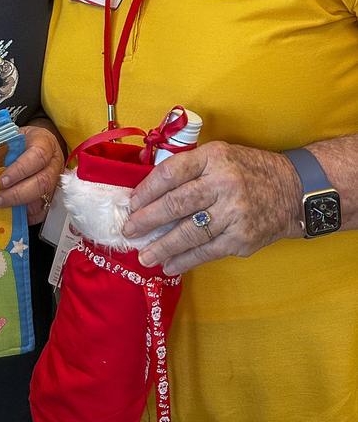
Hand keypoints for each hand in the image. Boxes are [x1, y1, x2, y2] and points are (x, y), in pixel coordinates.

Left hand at [0, 125, 64, 223]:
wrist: (39, 144)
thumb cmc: (22, 141)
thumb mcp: (13, 135)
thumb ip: (1, 145)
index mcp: (45, 144)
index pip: (37, 157)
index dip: (20, 170)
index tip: (2, 180)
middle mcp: (53, 165)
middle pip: (42, 182)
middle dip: (17, 194)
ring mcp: (54, 183)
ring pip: (43, 199)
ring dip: (20, 207)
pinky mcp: (51, 197)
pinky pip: (42, 212)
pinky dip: (26, 216)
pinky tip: (9, 215)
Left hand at [122, 141, 301, 274]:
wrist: (292, 190)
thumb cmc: (246, 171)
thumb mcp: (219, 156)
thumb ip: (189, 169)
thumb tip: (149, 194)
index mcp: (213, 158)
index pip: (172, 173)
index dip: (147, 190)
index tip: (132, 204)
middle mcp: (223, 183)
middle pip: (177, 204)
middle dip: (148, 220)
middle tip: (129, 231)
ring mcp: (234, 213)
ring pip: (190, 232)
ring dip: (163, 246)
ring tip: (144, 256)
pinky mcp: (241, 238)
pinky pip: (206, 251)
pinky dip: (185, 260)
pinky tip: (169, 265)